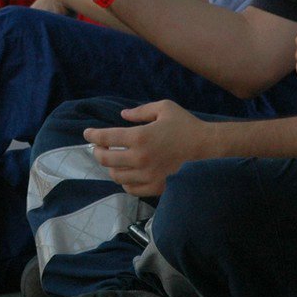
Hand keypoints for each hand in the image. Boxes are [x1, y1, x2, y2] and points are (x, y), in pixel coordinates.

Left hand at [85, 100, 209, 197]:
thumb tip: (123, 115)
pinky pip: (131, 189)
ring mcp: (147, 175)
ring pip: (116, 175)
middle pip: (106, 159)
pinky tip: (126, 175)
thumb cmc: (187, 126)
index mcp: (140, 137)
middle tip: (97, 148)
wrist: (209, 149)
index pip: (106, 137)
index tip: (87, 134)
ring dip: (110, 167)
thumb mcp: (164, 108)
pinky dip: (124, 182)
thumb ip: (141, 110)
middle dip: (97, 152)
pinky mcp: (155, 187)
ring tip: (112, 161)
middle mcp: (139, 158)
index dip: (93, 135)